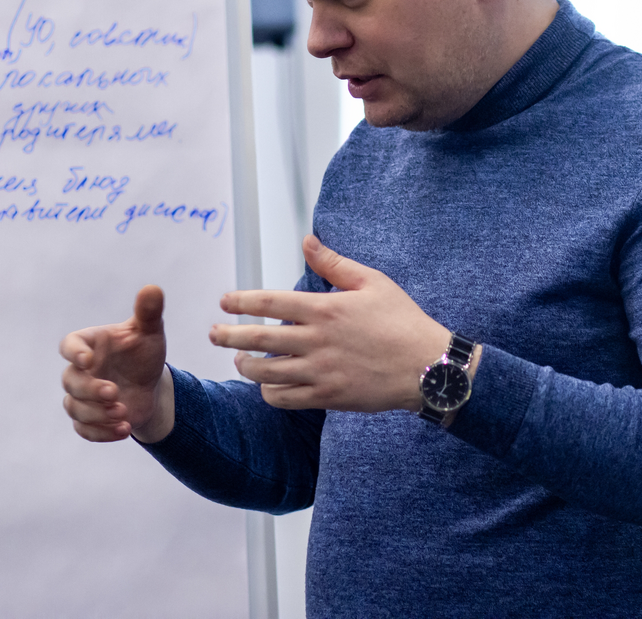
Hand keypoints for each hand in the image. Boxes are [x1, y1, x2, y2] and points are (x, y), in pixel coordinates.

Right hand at [59, 285, 173, 442]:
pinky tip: (124, 429)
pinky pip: (83, 429)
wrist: (152, 383)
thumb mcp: (150, 332)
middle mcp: (80, 370)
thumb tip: (153, 288)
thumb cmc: (144, 351)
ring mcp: (82, 396)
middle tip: (115, 394)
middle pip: (70, 382)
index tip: (87, 360)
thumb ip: (148, 312)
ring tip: (123, 413)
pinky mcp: (90, 418)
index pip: (69, 345)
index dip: (74, 353)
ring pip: (73, 408)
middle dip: (90, 391)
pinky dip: (101, 433)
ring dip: (96, 414)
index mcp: (89, 344)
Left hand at [211, 235, 452, 412]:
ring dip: (246, 366)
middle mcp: (317, 340)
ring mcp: (321, 372)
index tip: (224, 302)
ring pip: (266, 373)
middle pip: (258, 339)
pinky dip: (270, 394)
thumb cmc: (402, 320)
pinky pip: (286, 399)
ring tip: (239, 360)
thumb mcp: (372, 281)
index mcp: (325, 308)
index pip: (270, 303)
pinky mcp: (328, 397)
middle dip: (229, 336)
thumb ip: (334, 263)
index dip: (241, 302)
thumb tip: (307, 241)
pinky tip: (267, 386)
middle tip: (213, 334)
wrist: (428, 366)